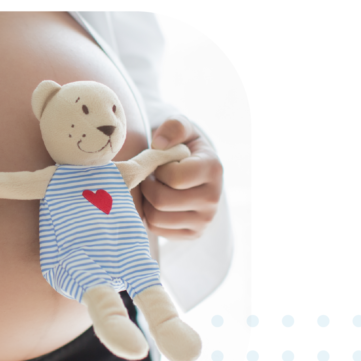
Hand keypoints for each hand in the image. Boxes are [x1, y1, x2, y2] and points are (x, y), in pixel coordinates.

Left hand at [140, 115, 222, 238]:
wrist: (197, 172)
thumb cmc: (184, 147)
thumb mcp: (182, 129)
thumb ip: (174, 127)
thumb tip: (159, 143)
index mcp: (213, 169)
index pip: (175, 178)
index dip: (159, 170)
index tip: (161, 164)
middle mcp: (213, 199)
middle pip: (162, 201)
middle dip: (149, 186)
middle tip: (151, 177)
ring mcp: (204, 220)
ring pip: (156, 218)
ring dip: (147, 202)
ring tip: (154, 188)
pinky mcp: (194, 234)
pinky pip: (157, 229)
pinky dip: (151, 216)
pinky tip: (158, 203)